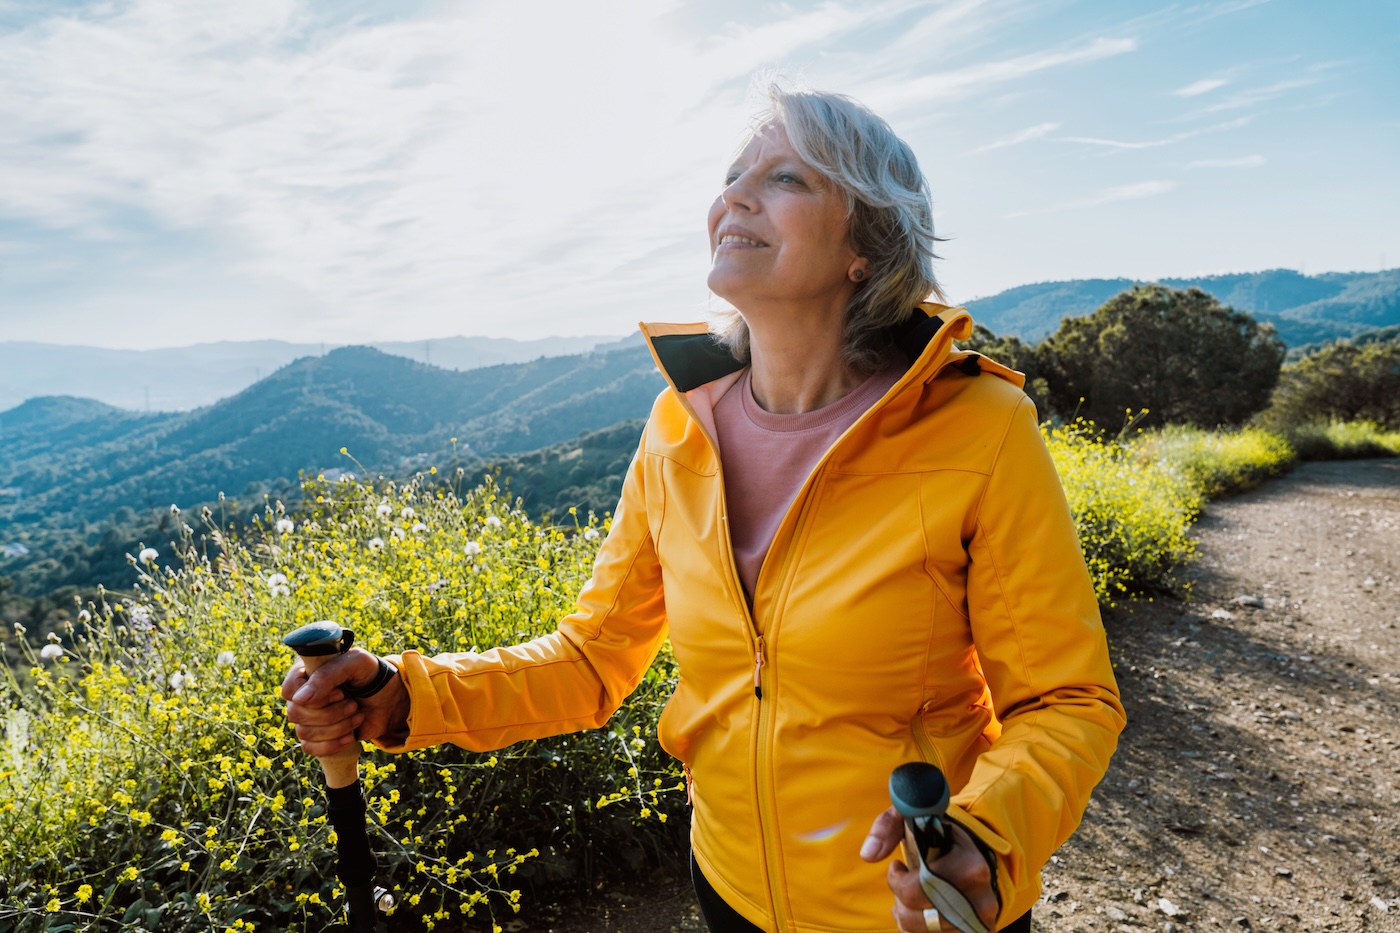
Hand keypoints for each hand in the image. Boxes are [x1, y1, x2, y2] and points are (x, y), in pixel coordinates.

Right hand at [281, 648, 410, 756]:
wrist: (389, 698)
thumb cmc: (370, 674)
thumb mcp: (355, 663)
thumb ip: (327, 676)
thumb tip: (299, 699)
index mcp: (306, 672)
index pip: (289, 690)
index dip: (312, 696)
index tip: (339, 692)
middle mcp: (302, 695)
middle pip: (296, 713)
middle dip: (330, 713)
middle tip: (353, 704)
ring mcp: (308, 716)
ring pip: (304, 732)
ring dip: (337, 727)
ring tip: (357, 715)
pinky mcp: (317, 735)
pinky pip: (309, 748)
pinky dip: (332, 744)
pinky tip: (350, 736)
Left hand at [860, 807, 998, 931]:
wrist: (974, 853)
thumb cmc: (938, 834)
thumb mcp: (914, 816)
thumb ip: (887, 827)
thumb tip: (868, 855)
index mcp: (971, 868)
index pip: (917, 888)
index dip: (897, 881)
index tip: (898, 866)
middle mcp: (980, 901)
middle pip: (916, 917)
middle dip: (900, 899)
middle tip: (903, 882)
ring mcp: (979, 923)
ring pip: (921, 932)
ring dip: (907, 915)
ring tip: (909, 896)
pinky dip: (916, 929)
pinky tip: (917, 912)